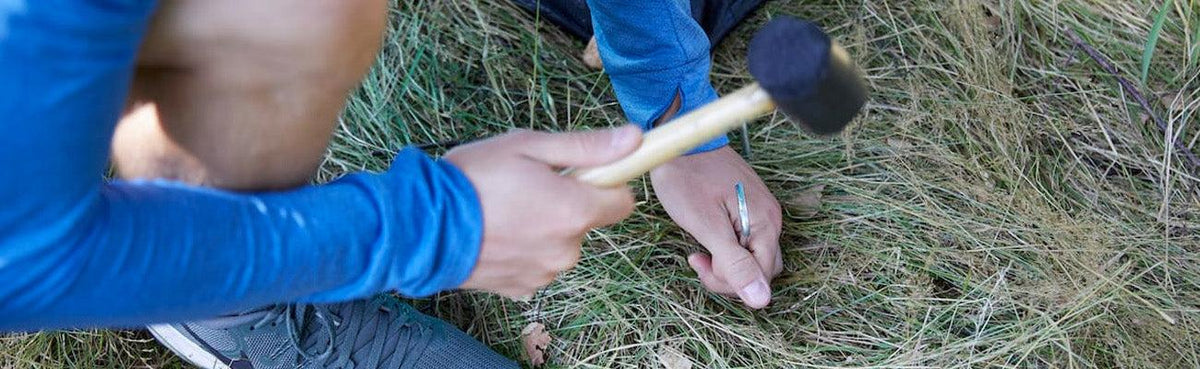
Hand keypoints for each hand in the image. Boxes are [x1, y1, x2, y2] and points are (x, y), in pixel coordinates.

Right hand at [446, 126, 641, 297]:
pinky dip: (522, 250)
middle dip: (566, 204)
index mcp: (575, 211)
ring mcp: (544, 274)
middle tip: (526, 186)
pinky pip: (536, 264)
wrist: (420, 228)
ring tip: (502, 210)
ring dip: (542, 228)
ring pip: (559, 244)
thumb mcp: (528, 147)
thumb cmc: (471, 180)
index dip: (607, 184)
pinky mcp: (521, 290)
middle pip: (586, 222)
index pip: (624, 202)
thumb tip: (635, 139)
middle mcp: (566, 249)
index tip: (584, 174)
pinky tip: (494, 234)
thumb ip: (586, 147)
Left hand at [650, 146, 782, 308]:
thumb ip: (734, 263)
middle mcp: (770, 217)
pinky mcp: (747, 206)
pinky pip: (745, 240)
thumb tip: (762, 301)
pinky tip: (706, 237)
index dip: (732, 281)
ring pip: (752, 255)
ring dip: (726, 262)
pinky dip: (726, 247)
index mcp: (765, 222)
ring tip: (698, 250)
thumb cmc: (687, 178)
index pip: (763, 275)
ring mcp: (760, 210)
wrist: (679, 141)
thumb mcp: (706, 225)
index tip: (700, 263)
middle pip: (761, 268)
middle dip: (729, 275)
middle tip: (698, 260)